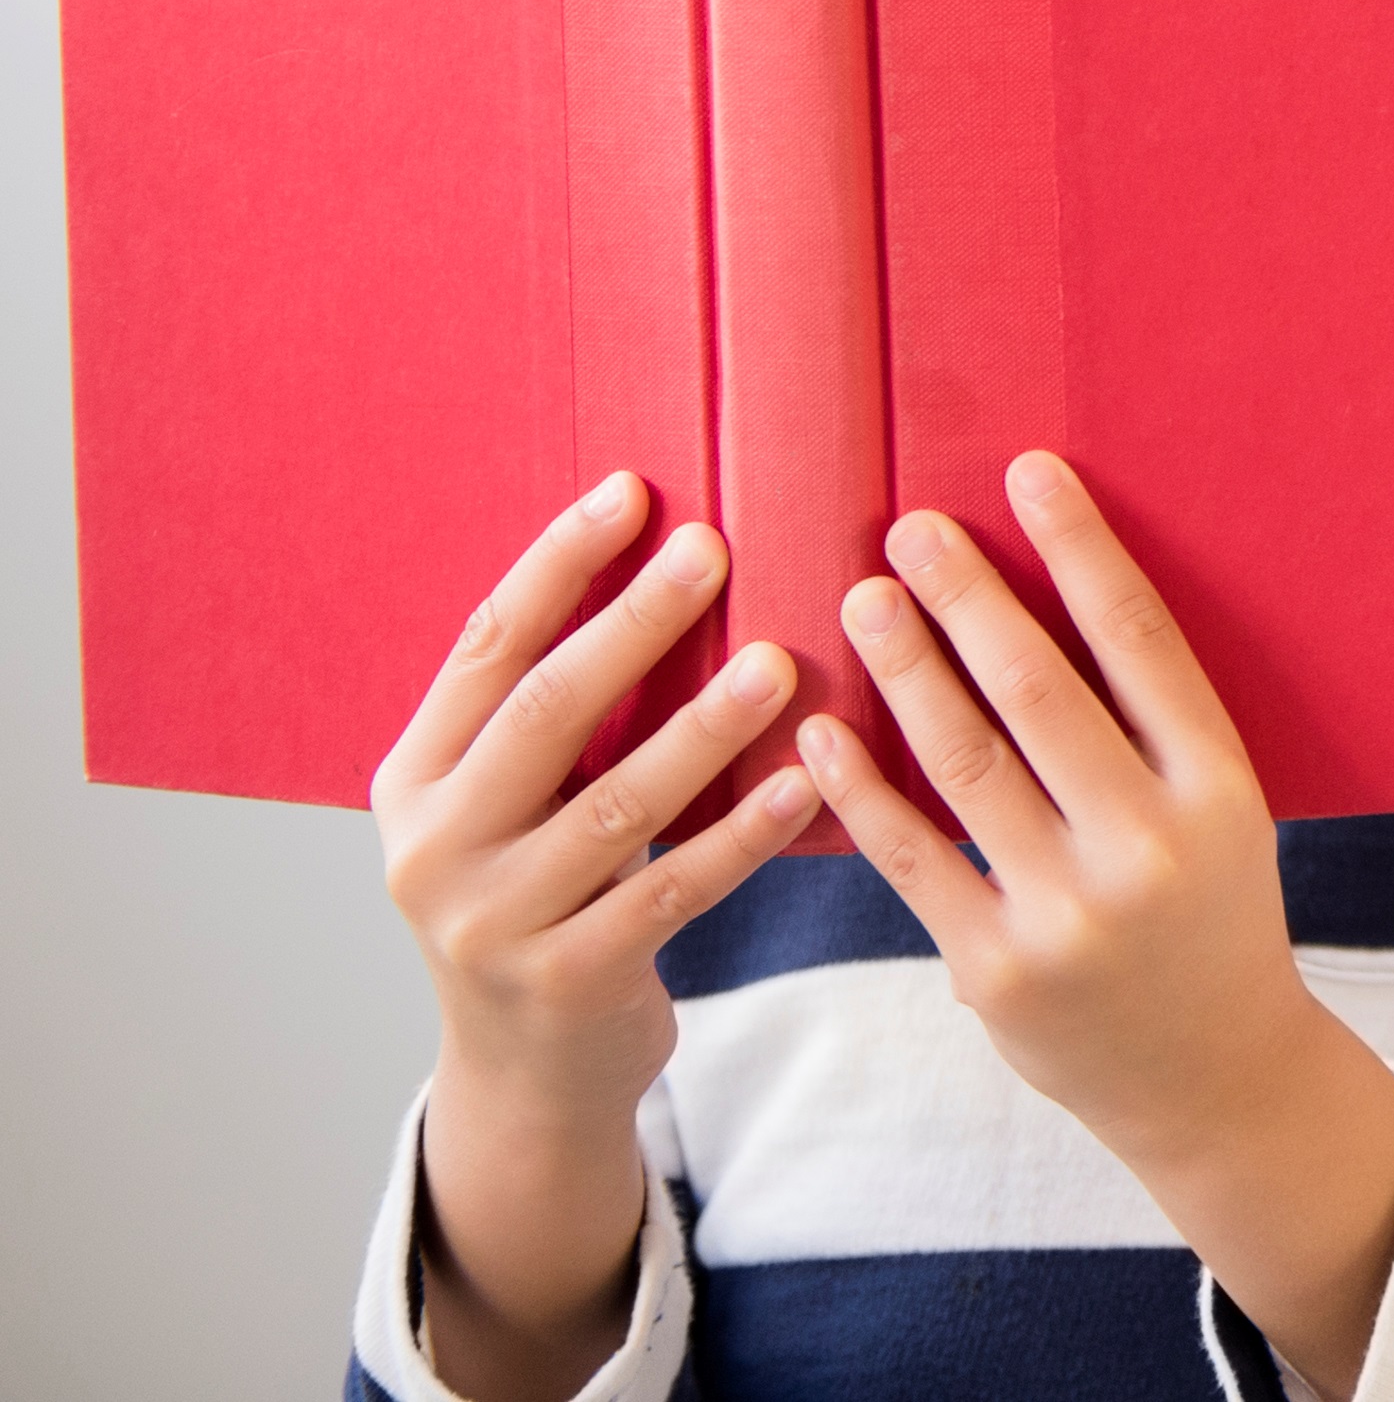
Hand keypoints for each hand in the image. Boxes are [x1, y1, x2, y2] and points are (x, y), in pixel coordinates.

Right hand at [377, 476, 819, 1390]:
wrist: (525, 1074)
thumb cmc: (542, 895)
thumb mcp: (507, 806)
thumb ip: (552, 712)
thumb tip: (666, 561)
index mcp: (414, 781)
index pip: (485, 648)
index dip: (557, 565)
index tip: (632, 490)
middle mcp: (435, 848)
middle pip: (544, 712)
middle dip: (632, 623)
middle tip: (715, 546)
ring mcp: (494, 923)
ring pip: (618, 805)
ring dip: (705, 727)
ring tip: (781, 659)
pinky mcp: (569, 981)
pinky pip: (676, 890)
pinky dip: (746, 832)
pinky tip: (808, 779)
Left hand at [803, 454, 1393, 1384]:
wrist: (1211, 1074)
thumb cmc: (1210, 913)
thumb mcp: (1223, 812)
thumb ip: (1152, 727)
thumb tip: (1052, 595)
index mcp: (1219, 790)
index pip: (1141, 642)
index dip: (1080, 550)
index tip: (1029, 475)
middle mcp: (1147, 846)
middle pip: (1040, 692)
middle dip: (968, 597)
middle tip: (911, 528)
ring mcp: (1066, 913)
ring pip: (964, 764)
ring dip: (904, 669)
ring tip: (862, 598)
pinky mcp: (994, 969)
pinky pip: (912, 858)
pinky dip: (860, 787)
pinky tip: (822, 729)